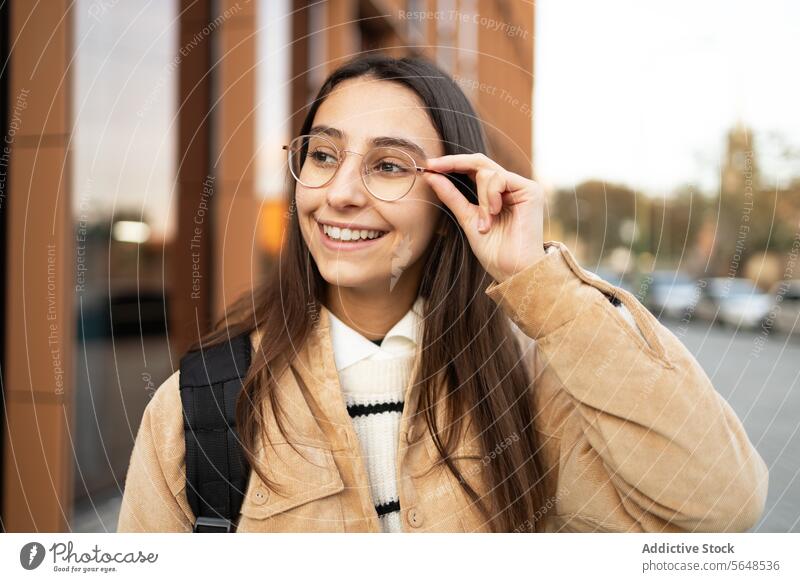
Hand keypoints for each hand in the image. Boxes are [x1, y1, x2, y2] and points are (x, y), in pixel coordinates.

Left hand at [423, 153, 546, 283]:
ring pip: (488, 172)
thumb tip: (432, 176)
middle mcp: (510, 187)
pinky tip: (494, 214)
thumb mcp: (467, 219)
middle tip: (433, 167)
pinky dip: (490, 197)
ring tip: (485, 223)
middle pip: (480, 162)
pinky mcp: (530, 190)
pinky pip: (499, 179)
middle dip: (454, 163)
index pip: (474, 169)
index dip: (452, 164)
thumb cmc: (494, 251)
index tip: (429, 166)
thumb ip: (452, 196)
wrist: (513, 271)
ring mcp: (521, 187)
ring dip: (480, 199)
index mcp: (497, 194)